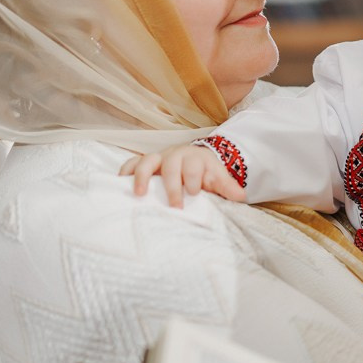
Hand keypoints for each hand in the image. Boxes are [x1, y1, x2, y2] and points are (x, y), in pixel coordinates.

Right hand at [120, 145, 245, 208]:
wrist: (194, 159)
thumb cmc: (205, 172)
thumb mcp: (218, 178)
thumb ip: (227, 187)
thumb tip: (241, 197)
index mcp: (194, 158)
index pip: (194, 166)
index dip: (194, 179)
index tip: (195, 193)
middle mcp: (174, 155)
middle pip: (171, 166)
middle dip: (172, 185)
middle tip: (175, 206)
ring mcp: (158, 158)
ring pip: (147, 161)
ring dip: (142, 176)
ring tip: (140, 194)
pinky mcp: (145, 163)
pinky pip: (132, 164)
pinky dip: (125, 173)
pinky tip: (120, 186)